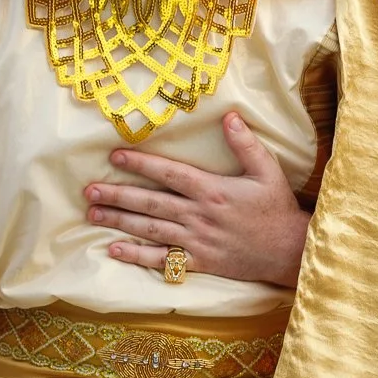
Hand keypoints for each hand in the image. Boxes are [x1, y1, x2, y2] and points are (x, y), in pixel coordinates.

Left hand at [84, 112, 309, 287]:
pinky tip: (114, 250)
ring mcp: (196, 240)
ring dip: (119, 221)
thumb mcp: (266, 171)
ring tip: (93, 213)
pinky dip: (137, 256)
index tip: (115, 156)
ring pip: (150, 229)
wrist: (288, 251)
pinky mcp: (198, 262)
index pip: (169, 173)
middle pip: (150, 203)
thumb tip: (228, 115)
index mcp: (212, 190)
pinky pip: (162, 259)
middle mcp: (198, 215)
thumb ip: (245, 144)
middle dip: (118, 195)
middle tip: (89, 190)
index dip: (141, 163)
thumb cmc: (276, 209)